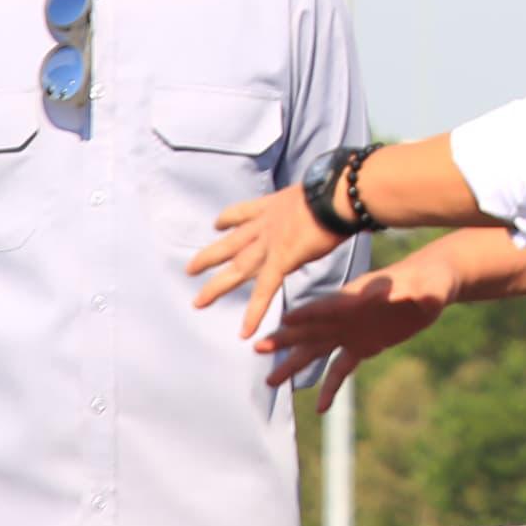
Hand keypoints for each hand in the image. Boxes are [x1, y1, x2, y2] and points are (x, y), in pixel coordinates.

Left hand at [191, 185, 345, 340]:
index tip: (217, 225)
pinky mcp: (281, 261)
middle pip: (230, 245)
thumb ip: (310, 206)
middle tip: (189, 270)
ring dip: (216, 287)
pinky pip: (264, 291)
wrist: (336, 196)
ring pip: (237, 269)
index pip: (242, 213)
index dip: (227, 220)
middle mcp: (265, 226)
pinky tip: (244, 332)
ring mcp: (269, 244)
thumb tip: (323, 207)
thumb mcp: (314, 194)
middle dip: (209, 258)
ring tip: (198, 303)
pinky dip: (254, 313)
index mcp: (272, 207)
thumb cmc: (335, 193)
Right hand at [261, 240, 458, 404]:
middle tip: (258, 349)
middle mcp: (347, 315)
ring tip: (271, 382)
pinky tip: (319, 409)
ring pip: (316, 351)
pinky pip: (341, 369)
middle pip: (310, 329)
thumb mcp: (420, 285)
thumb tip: (391, 291)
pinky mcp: (363, 347)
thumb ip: (404, 290)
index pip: (327, 305)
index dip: (308, 313)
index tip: (284, 321)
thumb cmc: (427, 280)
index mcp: (356, 298)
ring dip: (295, 365)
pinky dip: (330, 387)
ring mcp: (351, 332)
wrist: (432, 287)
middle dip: (285, 339)